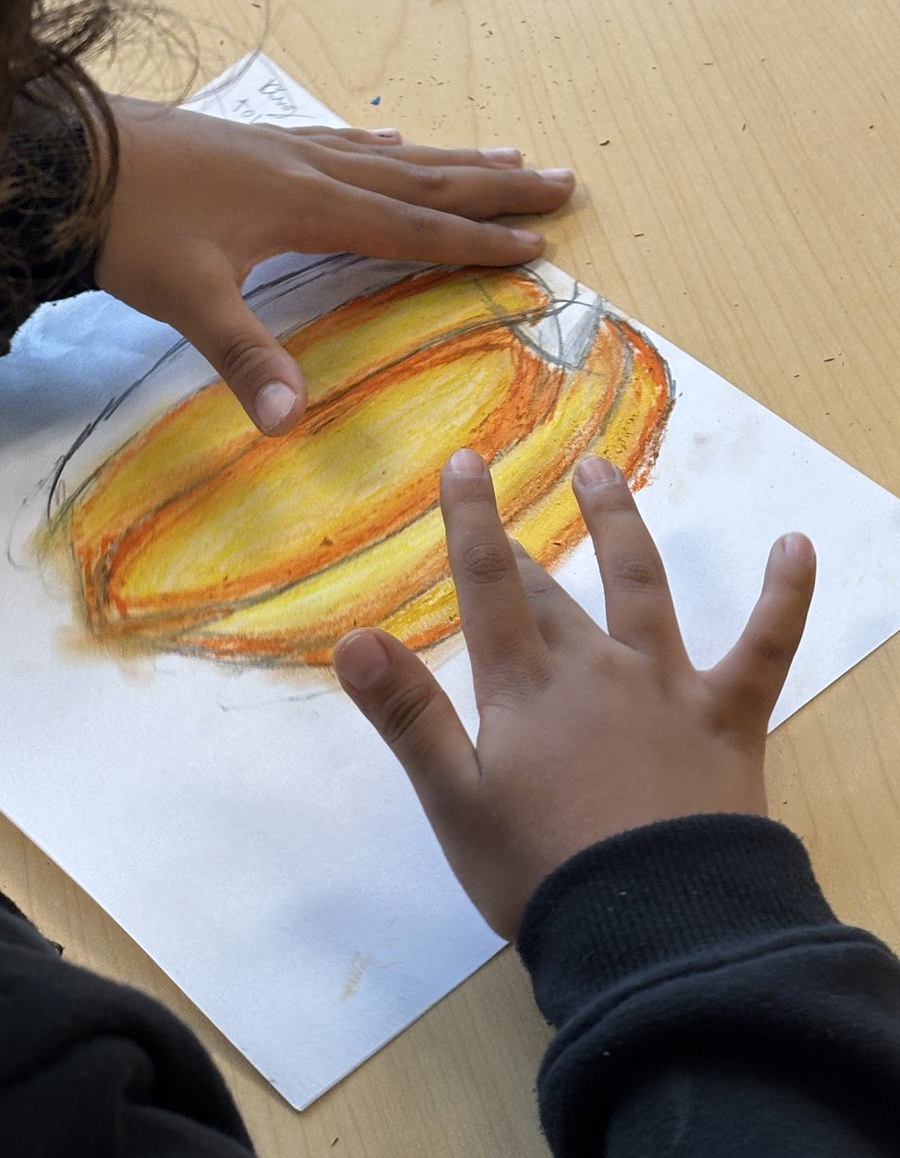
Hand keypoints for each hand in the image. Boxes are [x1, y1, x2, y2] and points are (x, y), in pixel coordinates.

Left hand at [94, 97, 574, 434]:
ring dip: (452, 160)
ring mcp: (286, 148)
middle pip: (422, 179)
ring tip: (504, 158)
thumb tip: (293, 424)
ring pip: (390, 155)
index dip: (476, 241)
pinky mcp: (258, 144)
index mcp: (310, 205)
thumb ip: (248, 358)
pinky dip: (381, 147)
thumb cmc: (132, 229)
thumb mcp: (189, 300)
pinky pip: (342, 141)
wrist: (69, 159)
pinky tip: (391, 142)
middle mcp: (312, 167)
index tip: (537, 245)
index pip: (412, 227)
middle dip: (493, 188)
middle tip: (559, 182)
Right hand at [333, 451, 815, 938]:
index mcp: (527, 691)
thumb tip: (352, 638)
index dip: (471, 522)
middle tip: (506, 511)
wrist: (657, 928)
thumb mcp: (456, 803)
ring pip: (643, 588)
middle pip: (551, 593)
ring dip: (619, 526)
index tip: (465, 462)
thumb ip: (407, 716)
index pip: (488, 588)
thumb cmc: (543, 872)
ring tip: (600, 472)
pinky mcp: (728, 717)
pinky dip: (784, 595)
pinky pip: (765, 645)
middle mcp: (596, 669)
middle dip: (521, 550)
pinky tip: (796, 545)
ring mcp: (667, 687)